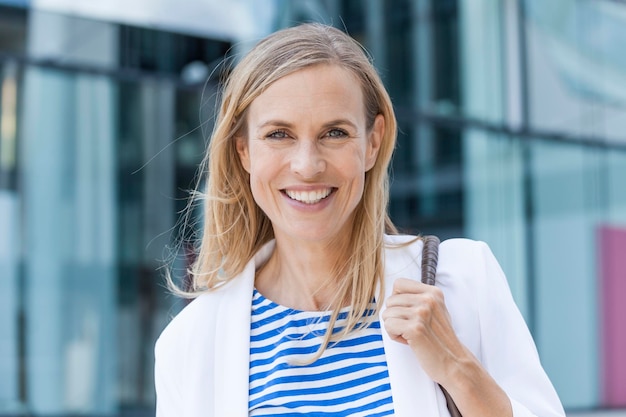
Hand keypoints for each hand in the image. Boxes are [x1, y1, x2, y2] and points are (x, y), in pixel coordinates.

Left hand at [382, 278, 512, 416]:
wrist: (453, 362)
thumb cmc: (441, 339)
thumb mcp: (436, 310)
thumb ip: (419, 298)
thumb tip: (394, 294)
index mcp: (433, 292)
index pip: (399, 284)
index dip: (397, 299)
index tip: (407, 312)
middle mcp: (428, 299)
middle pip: (390, 300)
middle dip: (395, 316)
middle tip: (411, 328)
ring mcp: (422, 313)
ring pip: (387, 313)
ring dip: (394, 327)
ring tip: (411, 335)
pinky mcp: (415, 328)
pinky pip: (388, 325)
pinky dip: (394, 335)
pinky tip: (408, 341)